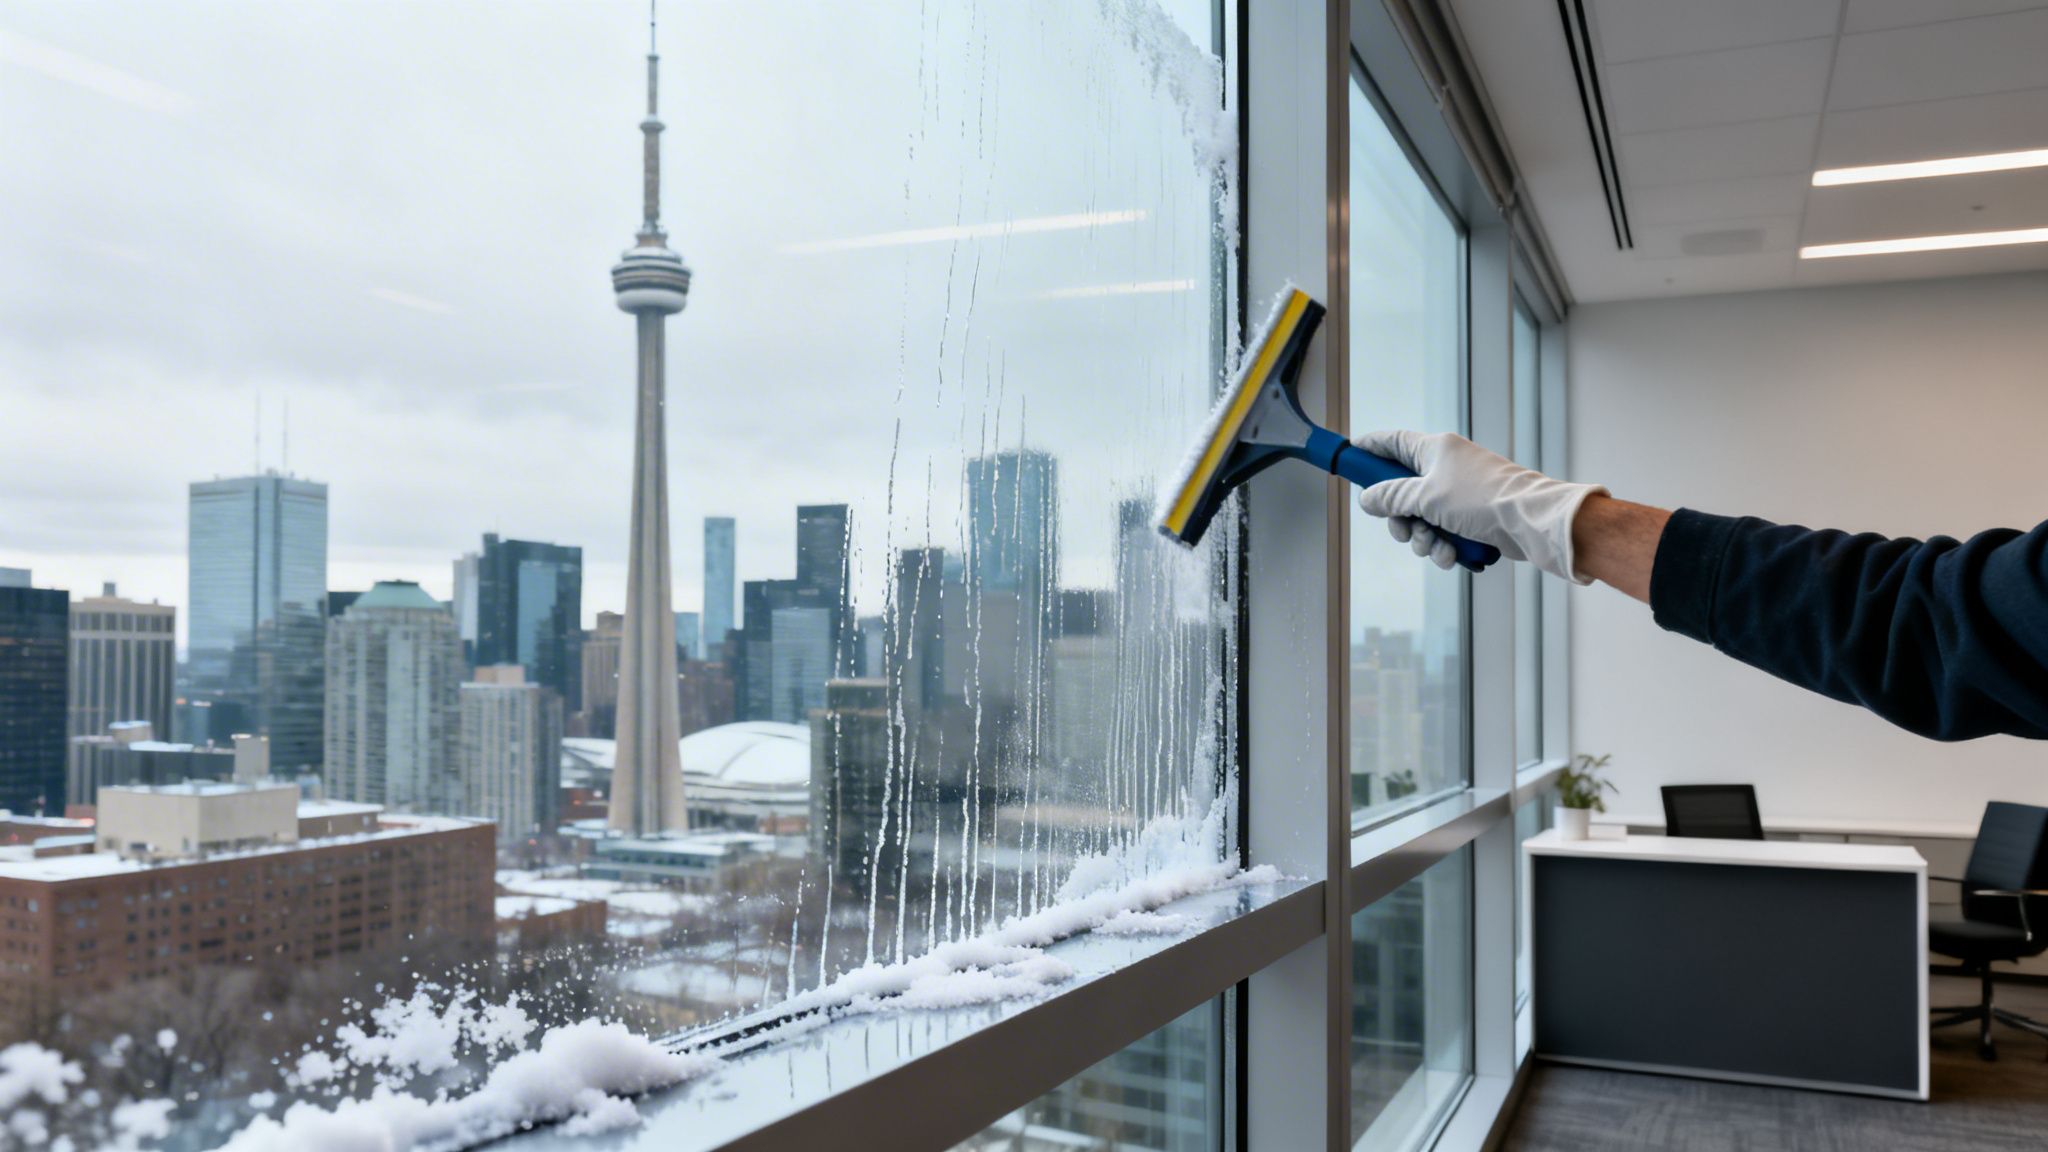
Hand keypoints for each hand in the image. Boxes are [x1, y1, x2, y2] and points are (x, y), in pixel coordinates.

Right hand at [1352, 430, 1607, 582]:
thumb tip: (1367, 498)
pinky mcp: (1472, 518)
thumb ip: (1391, 497)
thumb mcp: (1426, 497)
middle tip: (1404, 531)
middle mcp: (1446, 468)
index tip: (1350, 455)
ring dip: (1423, 538)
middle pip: (1402, 491)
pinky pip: (1444, 534)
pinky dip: (1444, 547)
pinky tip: (1452, 555)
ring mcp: (1460, 494)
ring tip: (1437, 546)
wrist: (1531, 522)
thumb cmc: (1482, 499)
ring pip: (1422, 518)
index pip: (1392, 441)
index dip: (1370, 448)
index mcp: (1435, 449)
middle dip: (1400, 518)